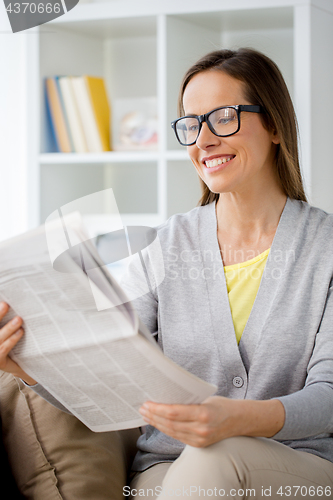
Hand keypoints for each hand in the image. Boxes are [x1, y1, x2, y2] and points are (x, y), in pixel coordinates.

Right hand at [0, 301, 36, 384]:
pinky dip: (12, 340)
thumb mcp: (4, 331)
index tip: (3, 302)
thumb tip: (9, 302)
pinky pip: (4, 349)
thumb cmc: (7, 343)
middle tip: (5, 304)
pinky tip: (20, 332)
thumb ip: (4, 320)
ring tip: (19, 319)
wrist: (13, 365)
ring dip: (8, 328)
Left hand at [139, 396, 284, 446]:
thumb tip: (165, 397)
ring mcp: (199, 440)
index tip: (147, 402)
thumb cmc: (222, 405)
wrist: (239, 421)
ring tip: (146, 415)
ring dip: (156, 423)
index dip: (158, 408)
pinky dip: (166, 429)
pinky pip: (177, 437)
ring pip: (172, 432)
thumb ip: (187, 401)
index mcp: (204, 414)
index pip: (174, 412)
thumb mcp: (205, 398)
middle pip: (170, 423)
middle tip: (142, 407)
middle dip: (153, 416)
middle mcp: (201, 429)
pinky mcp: (198, 445)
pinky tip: (158, 423)